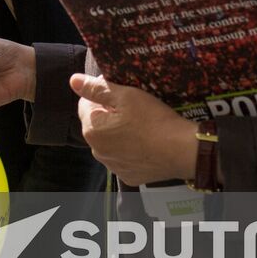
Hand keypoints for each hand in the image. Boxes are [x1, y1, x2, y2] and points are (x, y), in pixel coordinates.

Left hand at [69, 75, 197, 185]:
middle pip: (98, 125)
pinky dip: (131, 150)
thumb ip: (96, 89)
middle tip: (135, 110)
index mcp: (92, 130)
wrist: (183, 151)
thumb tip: (73, 80)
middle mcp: (97, 152)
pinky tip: (146, 143)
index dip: (104, 96)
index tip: (123, 96)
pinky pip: (124, 158)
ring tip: (142, 127)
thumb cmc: (154, 120)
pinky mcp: (129, 176)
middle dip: (110, 116)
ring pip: (110, 142)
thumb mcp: (125, 96)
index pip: (86, 105)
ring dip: (120, 133)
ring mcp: (113, 167)